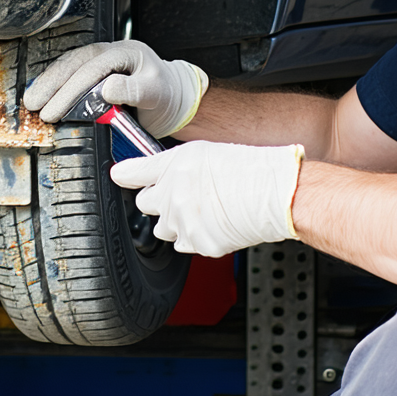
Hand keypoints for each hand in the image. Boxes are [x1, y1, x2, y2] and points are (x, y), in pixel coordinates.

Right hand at [22, 40, 208, 137]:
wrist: (173, 96)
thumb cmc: (166, 94)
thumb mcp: (156, 93)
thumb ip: (134, 90)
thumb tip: (107, 89)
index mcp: (125, 53)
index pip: (90, 69)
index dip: (70, 90)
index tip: (54, 109)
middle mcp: (109, 52)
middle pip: (73, 63)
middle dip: (51, 84)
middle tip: (33, 104)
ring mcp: (101, 59)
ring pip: (68, 65)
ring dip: (48, 82)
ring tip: (32, 99)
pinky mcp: (95, 70)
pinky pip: (71, 72)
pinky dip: (55, 83)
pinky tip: (43, 92)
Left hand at [111, 140, 303, 256]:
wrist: (276, 194)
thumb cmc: (250, 168)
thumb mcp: (206, 151)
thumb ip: (175, 163)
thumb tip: (161, 170)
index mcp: (172, 167)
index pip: (132, 173)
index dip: (124, 175)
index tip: (120, 176)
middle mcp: (172, 196)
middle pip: (144, 204)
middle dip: (157, 200)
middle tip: (179, 194)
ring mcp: (184, 223)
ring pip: (163, 229)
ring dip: (174, 221)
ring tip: (200, 210)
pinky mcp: (199, 244)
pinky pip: (186, 244)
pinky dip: (195, 237)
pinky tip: (213, 223)